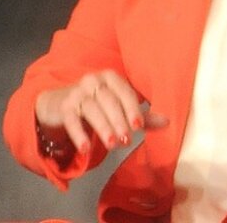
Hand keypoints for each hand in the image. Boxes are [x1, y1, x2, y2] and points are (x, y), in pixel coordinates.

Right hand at [34, 69, 167, 154]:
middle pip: (107, 99)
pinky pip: (71, 120)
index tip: (139, 125)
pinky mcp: (63, 108)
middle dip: (118, 120)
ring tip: (112, 145)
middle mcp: (92, 81)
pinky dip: (78, 134)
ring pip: (91, 108)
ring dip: (102, 127)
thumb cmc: (96, 106)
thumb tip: (167, 122)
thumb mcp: (118, 108)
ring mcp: (76, 93)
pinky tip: (85, 148)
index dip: (131, 108)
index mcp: (109, 78)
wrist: (59, 104)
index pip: (123, 90)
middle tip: (127, 140)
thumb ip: (141, 116)